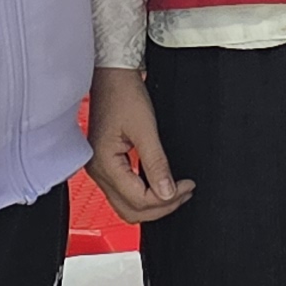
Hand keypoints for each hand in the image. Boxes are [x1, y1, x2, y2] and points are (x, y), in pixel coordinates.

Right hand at [88, 64, 195, 225]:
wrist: (111, 75)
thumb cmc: (122, 93)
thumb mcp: (145, 128)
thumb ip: (157, 163)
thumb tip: (168, 192)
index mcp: (104, 164)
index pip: (139, 199)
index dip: (167, 198)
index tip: (186, 187)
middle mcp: (98, 171)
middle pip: (131, 210)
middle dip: (161, 207)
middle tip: (184, 193)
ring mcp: (100, 169)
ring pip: (127, 204)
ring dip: (153, 203)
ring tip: (178, 191)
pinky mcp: (106, 163)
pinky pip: (125, 191)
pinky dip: (144, 193)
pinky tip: (160, 184)